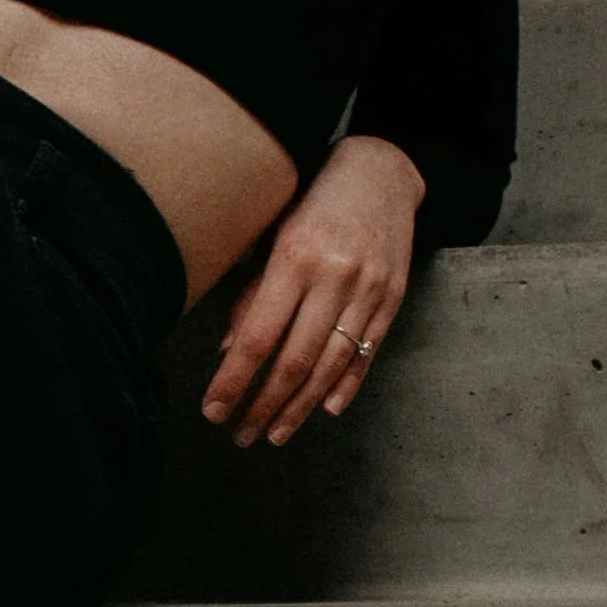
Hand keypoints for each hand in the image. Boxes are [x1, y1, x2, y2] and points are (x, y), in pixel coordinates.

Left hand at [202, 136, 423, 446]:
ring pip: (331, 366)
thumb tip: (229, 353)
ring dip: (300, 407)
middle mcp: (336, 278)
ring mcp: (370, 291)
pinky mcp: (393, 298)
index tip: (213, 411)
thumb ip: (253, 294)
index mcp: (295, 259)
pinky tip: (325, 410)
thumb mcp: (272, 235)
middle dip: (264, 405)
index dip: (234, 381)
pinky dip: (345, 386)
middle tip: (241, 435)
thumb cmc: (312, 199)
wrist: (384, 171)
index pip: (259, 338)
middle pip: (295, 361)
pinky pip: (367, 352)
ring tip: (275, 433)